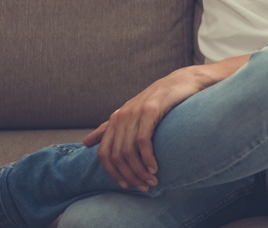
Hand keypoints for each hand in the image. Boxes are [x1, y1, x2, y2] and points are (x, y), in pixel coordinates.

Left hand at [82, 64, 219, 191]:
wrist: (182, 81)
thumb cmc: (158, 101)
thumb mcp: (131, 114)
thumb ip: (109, 128)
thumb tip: (85, 143)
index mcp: (115, 119)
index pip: (104, 153)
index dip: (113, 173)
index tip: (126, 185)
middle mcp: (122, 116)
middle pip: (117, 155)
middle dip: (129, 175)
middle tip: (143, 186)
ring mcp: (135, 112)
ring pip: (129, 151)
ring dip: (140, 171)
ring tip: (152, 181)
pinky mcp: (151, 110)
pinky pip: (143, 140)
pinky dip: (147, 158)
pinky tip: (155, 168)